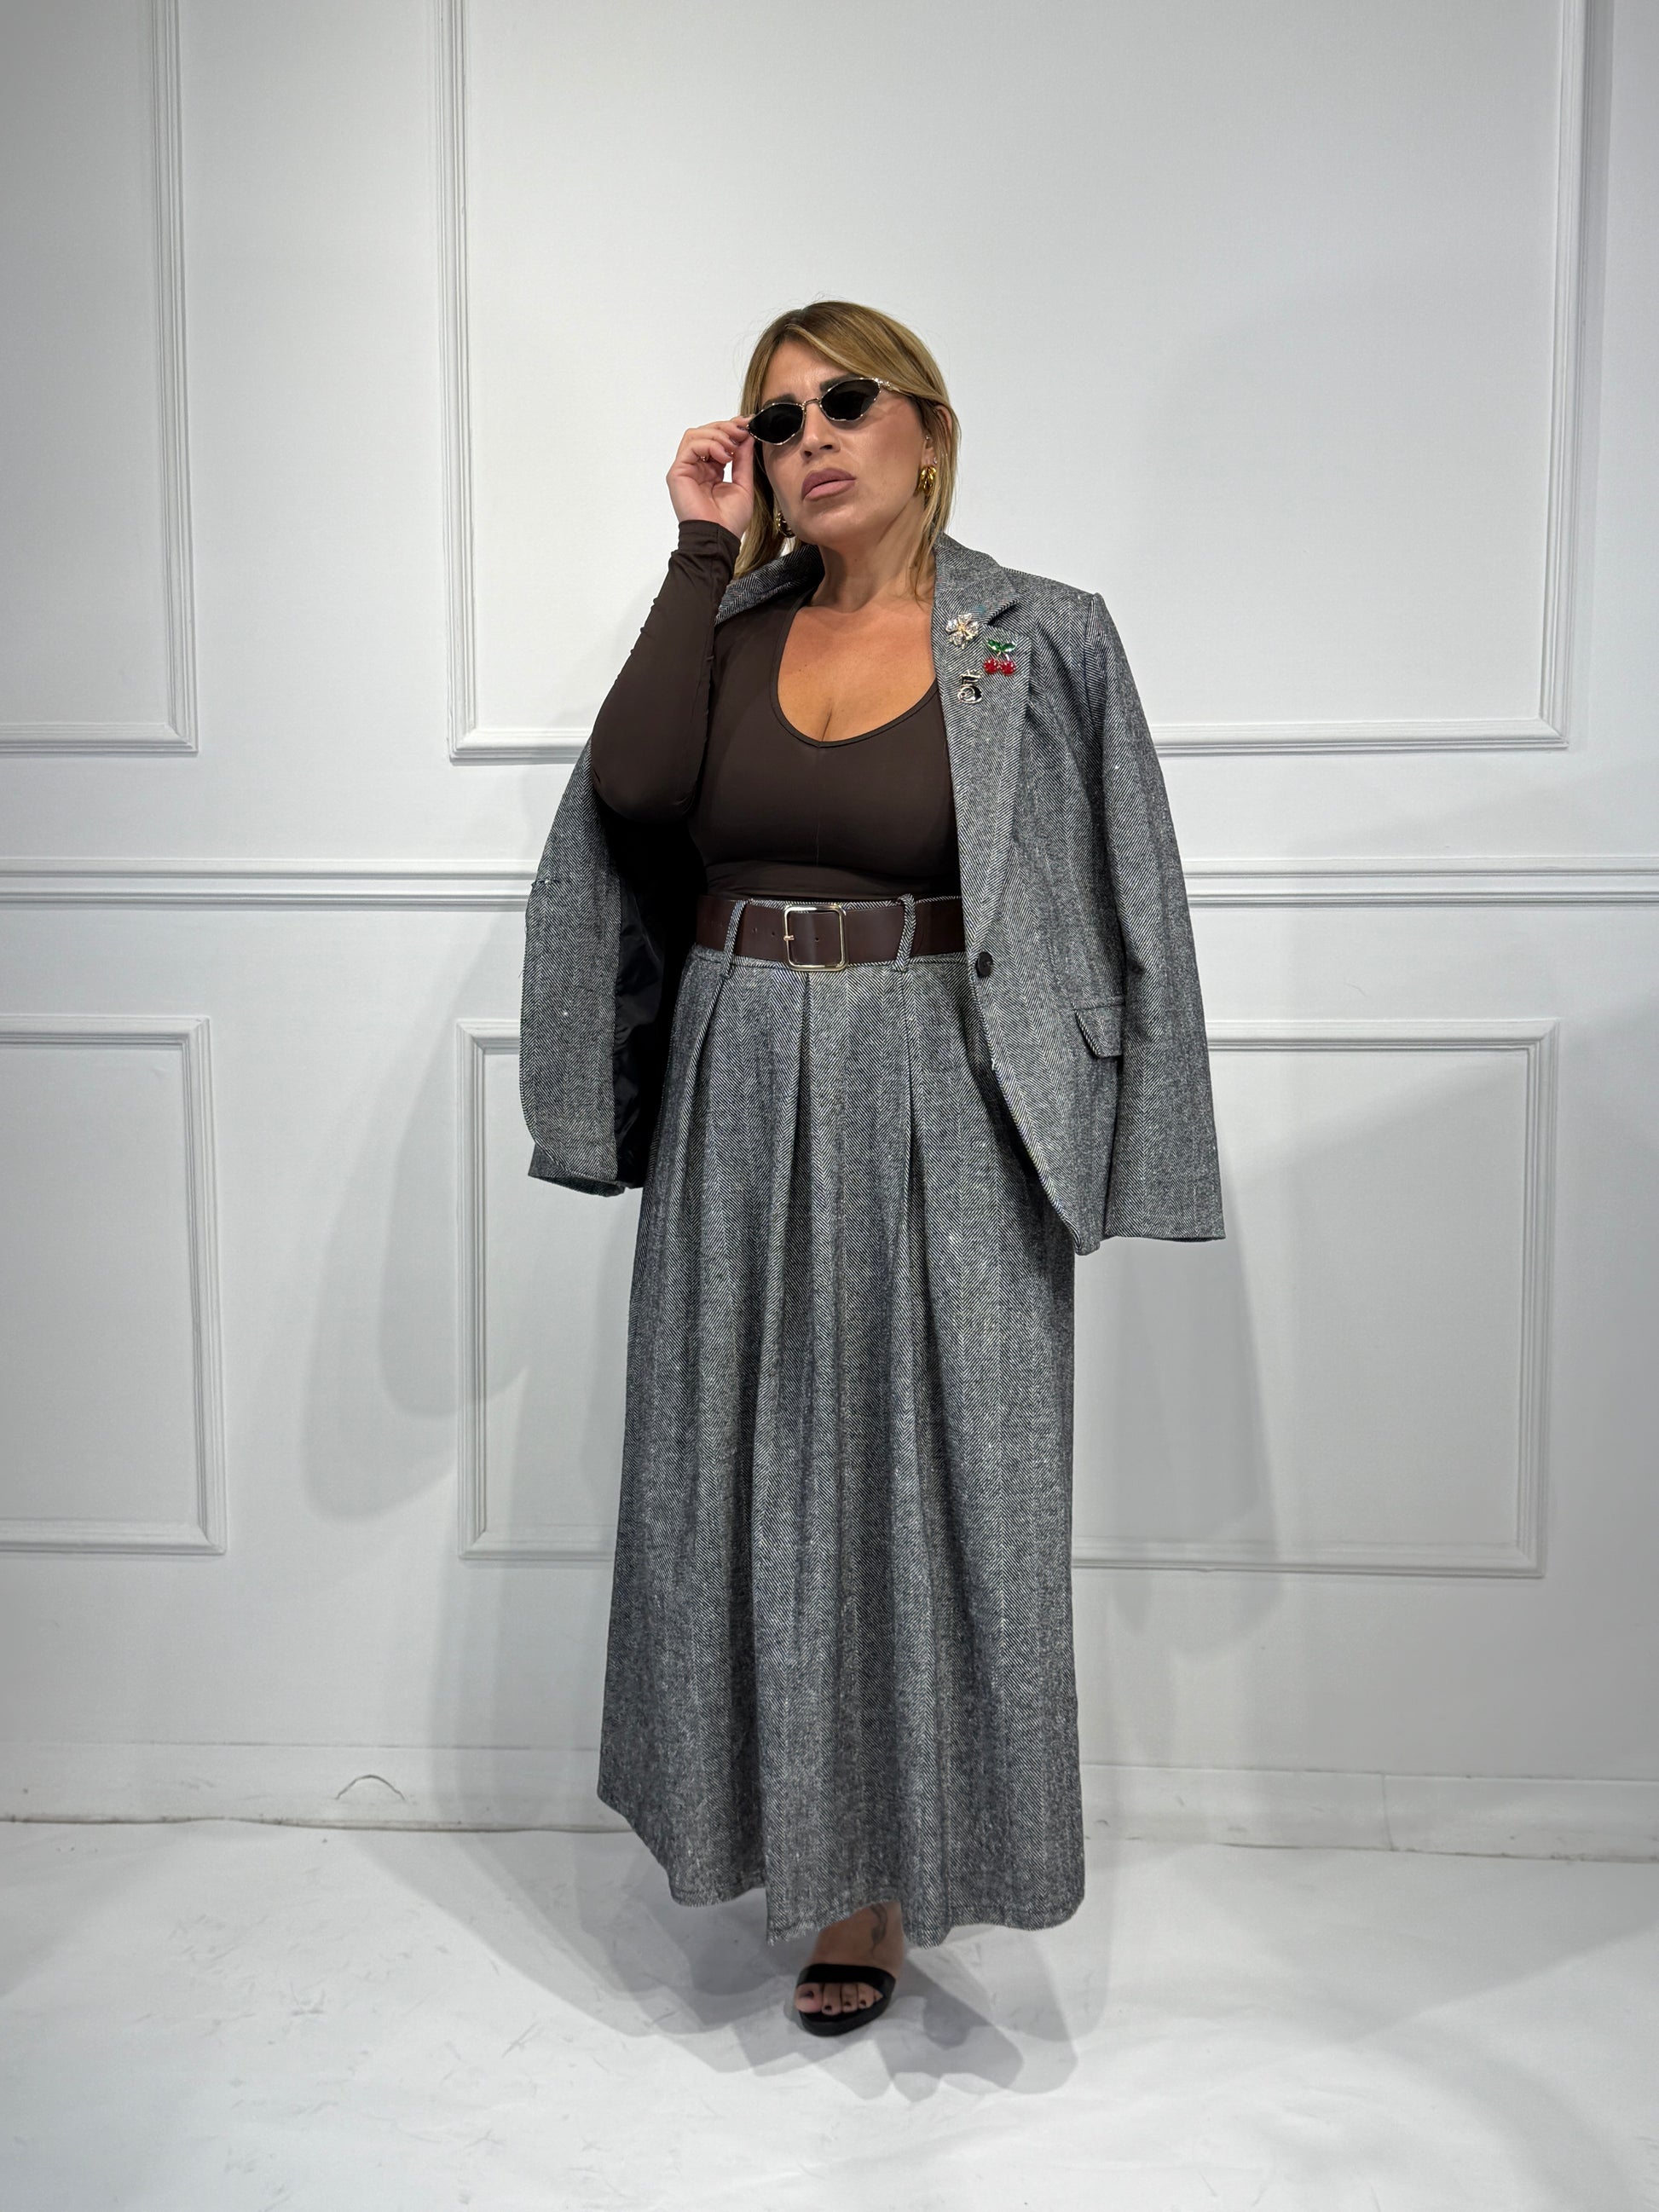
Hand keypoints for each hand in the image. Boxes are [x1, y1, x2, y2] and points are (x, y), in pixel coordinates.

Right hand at [667, 414, 757, 537]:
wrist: (718, 538)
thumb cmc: (729, 521)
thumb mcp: (743, 484)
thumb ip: (743, 460)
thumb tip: (747, 437)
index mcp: (711, 470)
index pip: (717, 439)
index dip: (731, 429)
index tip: (749, 425)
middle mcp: (696, 467)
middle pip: (705, 432)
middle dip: (726, 427)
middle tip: (743, 430)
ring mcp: (685, 469)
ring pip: (696, 434)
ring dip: (718, 434)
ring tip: (733, 446)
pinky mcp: (678, 472)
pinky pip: (691, 446)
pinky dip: (710, 444)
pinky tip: (724, 456)